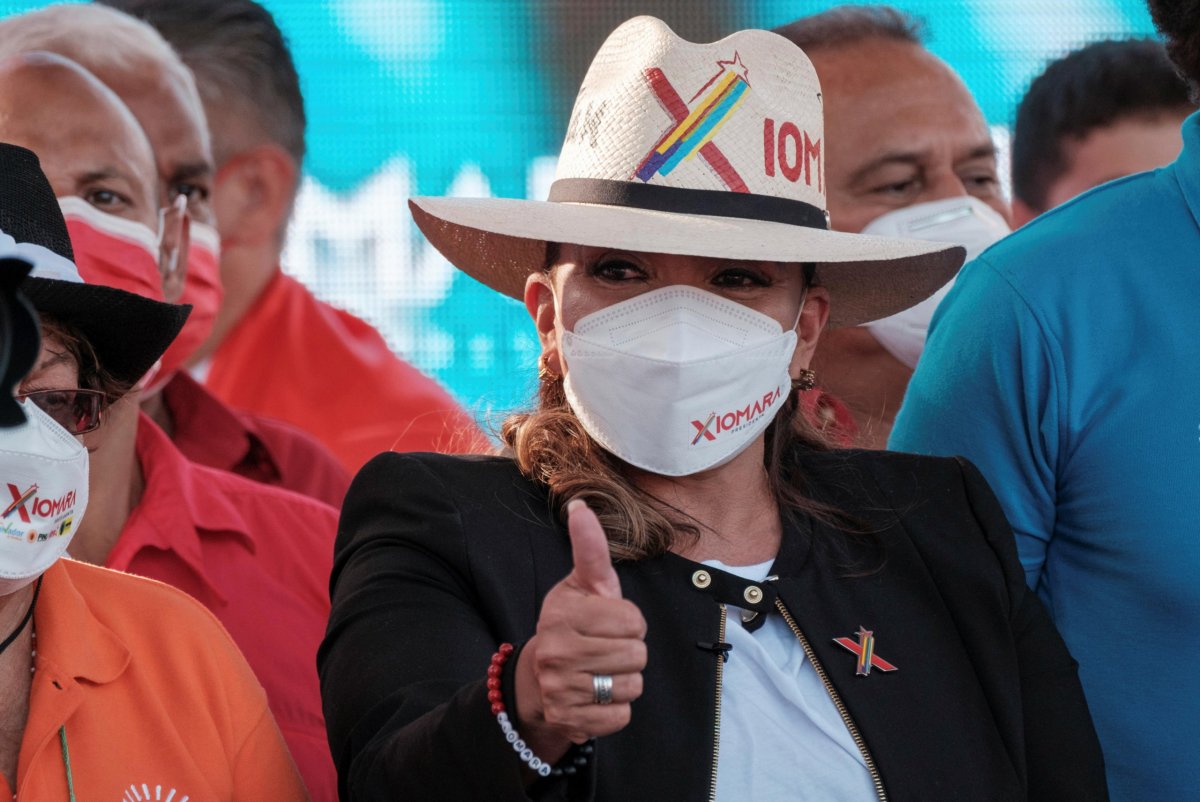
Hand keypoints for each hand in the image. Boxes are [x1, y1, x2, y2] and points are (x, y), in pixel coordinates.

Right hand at [514, 499, 647, 751]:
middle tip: (607, 648)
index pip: (634, 621)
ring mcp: (561, 688)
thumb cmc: (575, 623)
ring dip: (625, 680)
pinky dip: (617, 709)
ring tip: (602, 671)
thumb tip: (580, 505)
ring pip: (632, 686)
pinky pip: (621, 716)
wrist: (540, 677)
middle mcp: (557, 651)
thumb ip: (590, 548)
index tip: (612, 623)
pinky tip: (597, 695)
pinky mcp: (570, 719)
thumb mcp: (584, 584)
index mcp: (564, 614)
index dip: (632, 622)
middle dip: (630, 652)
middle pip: (637, 655)